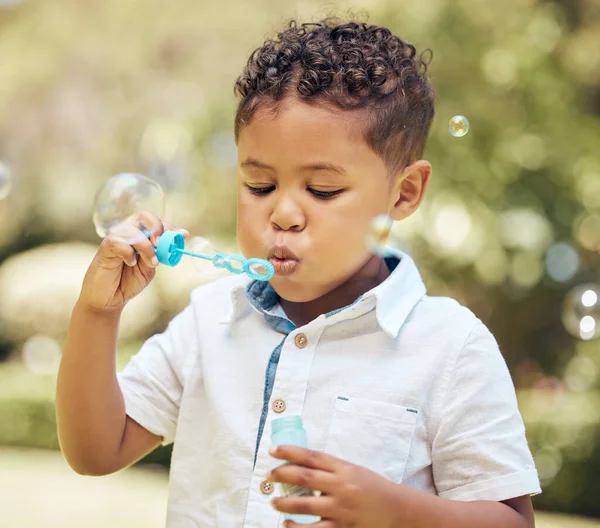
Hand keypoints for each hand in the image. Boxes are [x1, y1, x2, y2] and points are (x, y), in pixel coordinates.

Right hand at [80, 212, 188, 311]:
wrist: (109, 299)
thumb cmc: (128, 281)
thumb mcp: (149, 267)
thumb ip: (160, 252)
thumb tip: (182, 235)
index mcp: (141, 236)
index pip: (155, 221)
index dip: (169, 226)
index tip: (182, 235)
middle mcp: (128, 233)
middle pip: (143, 216)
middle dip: (157, 228)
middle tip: (161, 245)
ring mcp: (116, 239)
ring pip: (132, 229)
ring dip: (146, 246)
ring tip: (151, 263)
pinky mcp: (104, 248)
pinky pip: (117, 241)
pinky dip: (128, 252)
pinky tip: (130, 263)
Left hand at [267, 445, 400, 527]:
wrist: (397, 510)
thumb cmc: (372, 488)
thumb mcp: (353, 471)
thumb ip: (330, 470)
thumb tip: (300, 465)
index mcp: (343, 468)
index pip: (311, 456)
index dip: (289, 452)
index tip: (272, 450)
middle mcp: (341, 486)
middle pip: (304, 477)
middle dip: (282, 474)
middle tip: (269, 475)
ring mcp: (341, 509)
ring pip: (305, 506)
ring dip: (284, 504)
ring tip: (273, 502)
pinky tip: (287, 525)